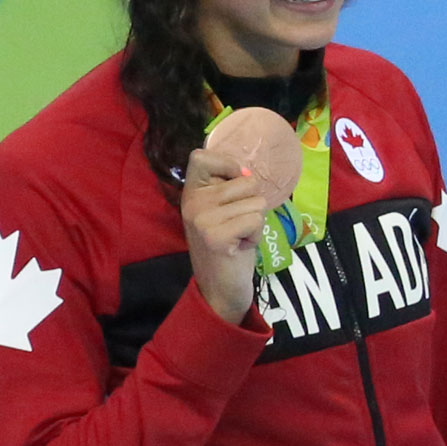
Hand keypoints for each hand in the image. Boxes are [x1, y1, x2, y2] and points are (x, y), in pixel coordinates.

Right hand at [180, 148, 269, 324]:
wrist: (219, 289)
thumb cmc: (227, 247)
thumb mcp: (220, 211)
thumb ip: (227, 189)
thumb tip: (248, 172)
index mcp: (190, 192)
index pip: (201, 156)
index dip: (227, 163)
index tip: (234, 183)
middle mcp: (192, 202)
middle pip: (246, 181)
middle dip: (251, 204)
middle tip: (235, 226)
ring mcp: (202, 219)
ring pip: (255, 202)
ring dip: (254, 222)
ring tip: (238, 237)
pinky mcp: (216, 236)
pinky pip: (255, 220)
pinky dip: (255, 235)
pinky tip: (240, 248)